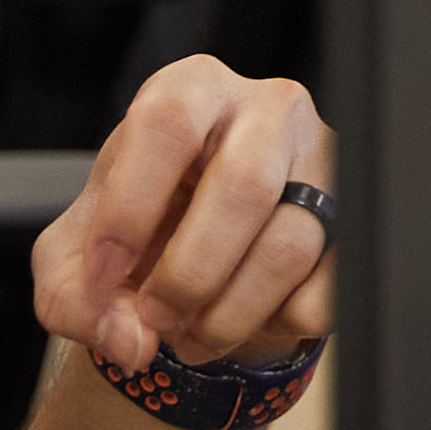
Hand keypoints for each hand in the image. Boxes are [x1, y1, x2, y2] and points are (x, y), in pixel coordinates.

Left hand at [39, 56, 330, 380]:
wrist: (194, 258)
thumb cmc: (139, 234)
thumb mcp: (76, 260)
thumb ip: (77, 298)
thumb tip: (132, 338)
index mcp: (191, 91)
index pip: (168, 125)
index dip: (129, 209)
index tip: (104, 272)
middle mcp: (267, 110)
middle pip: (243, 184)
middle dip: (188, 275)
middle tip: (154, 320)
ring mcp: (322, 162)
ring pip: (290, 243)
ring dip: (228, 313)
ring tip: (191, 336)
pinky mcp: (354, 219)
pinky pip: (327, 285)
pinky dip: (275, 323)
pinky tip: (244, 318)